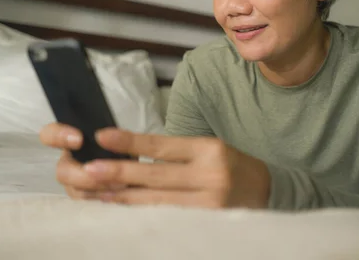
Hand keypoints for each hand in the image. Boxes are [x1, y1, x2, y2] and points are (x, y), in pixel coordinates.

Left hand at [39, 123, 271, 208]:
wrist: (268, 192)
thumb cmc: (232, 166)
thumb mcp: (210, 148)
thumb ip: (176, 153)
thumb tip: (133, 154)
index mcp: (209, 149)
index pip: (163, 145)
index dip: (131, 140)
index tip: (102, 136)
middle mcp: (210, 175)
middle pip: (155, 175)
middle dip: (119, 173)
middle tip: (89, 169)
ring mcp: (209, 204)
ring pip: (156, 201)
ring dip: (124, 197)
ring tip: (97, 192)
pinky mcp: (207, 223)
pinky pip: (167, 218)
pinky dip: (143, 214)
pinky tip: (125, 209)